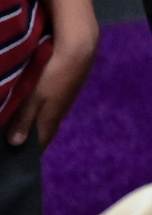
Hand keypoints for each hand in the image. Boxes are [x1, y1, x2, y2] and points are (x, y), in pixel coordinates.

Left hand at [9, 21, 95, 146]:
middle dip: (27, 144)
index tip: (11, 164)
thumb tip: (14, 144)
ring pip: (43, 122)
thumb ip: (23, 120)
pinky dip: (35, 116)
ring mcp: (61, 105)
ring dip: (31, 129)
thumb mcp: (34, 97)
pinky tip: (28, 110)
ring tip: (14, 131)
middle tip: (10, 148)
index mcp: (49, 122)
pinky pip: (46, 111)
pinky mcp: (62, 94)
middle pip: (40, 136)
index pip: (37, 147)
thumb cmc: (53, 75)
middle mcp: (57, 117)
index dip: (25, 157)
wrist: (79, 50)